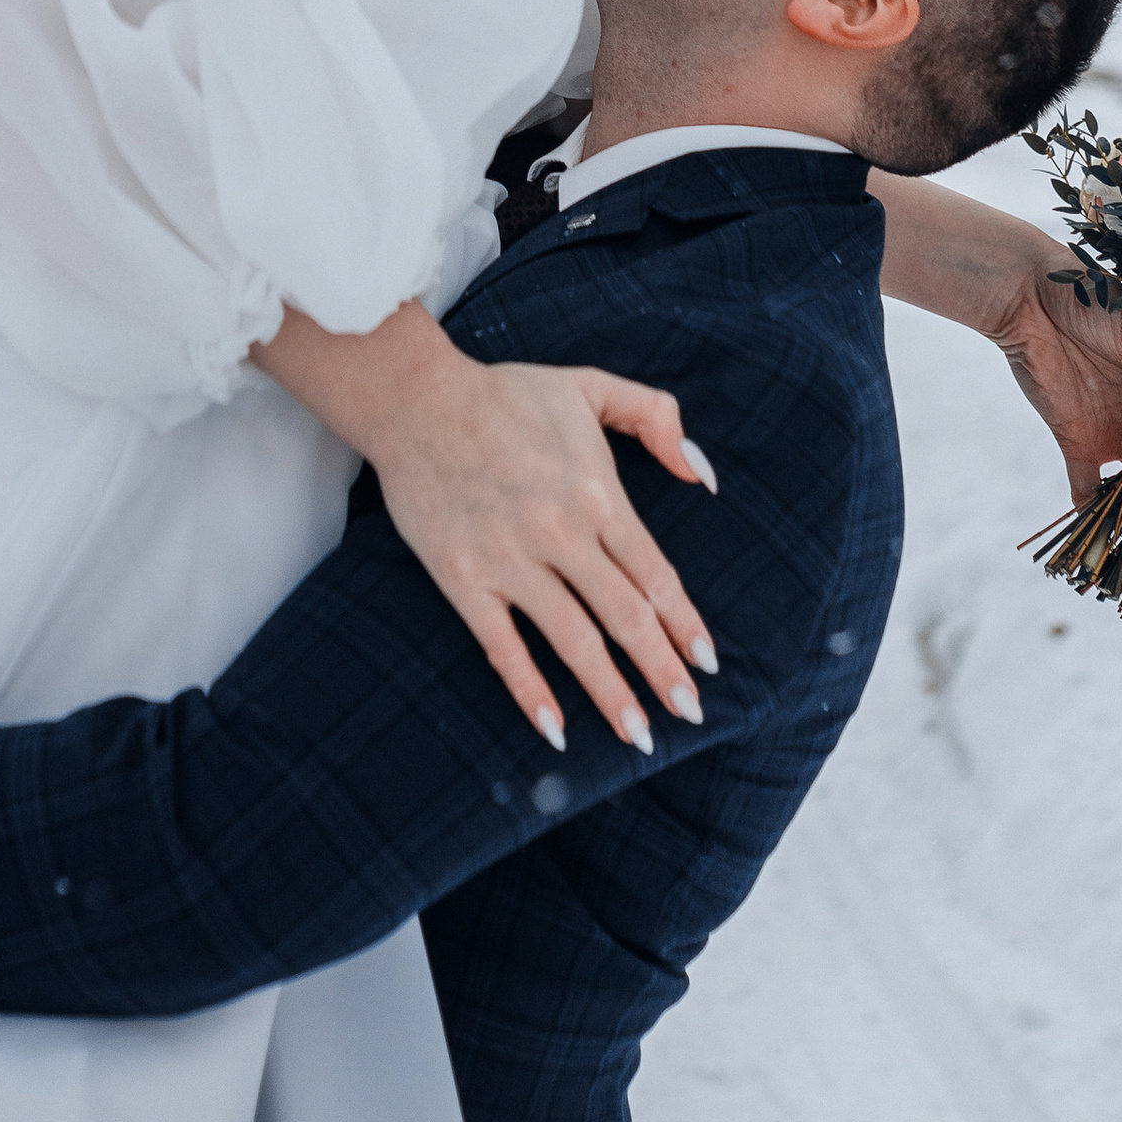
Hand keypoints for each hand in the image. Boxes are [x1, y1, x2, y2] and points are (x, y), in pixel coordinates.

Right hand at [254, 303, 717, 754]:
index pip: (655, 574)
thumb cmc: (505, 393)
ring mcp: (509, 559)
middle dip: (663, 671)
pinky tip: (556, 730)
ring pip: (575, 642)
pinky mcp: (462, 577)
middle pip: (626, 617)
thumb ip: (656, 418)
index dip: (684, 624)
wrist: (414, 398)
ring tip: (639, 735)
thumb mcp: (591, 387)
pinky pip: (503, 647)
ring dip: (612, 694)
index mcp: (597, 492)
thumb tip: (704, 475)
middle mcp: (561, 532)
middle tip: (690, 713)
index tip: (707, 664)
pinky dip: (530, 692)